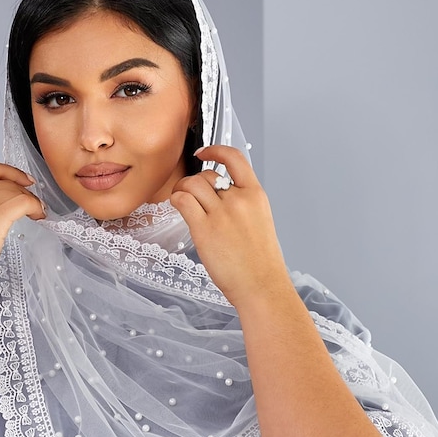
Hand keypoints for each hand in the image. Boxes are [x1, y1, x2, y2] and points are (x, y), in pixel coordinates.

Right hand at [0, 161, 44, 303]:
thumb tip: (3, 196)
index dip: (12, 173)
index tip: (25, 180)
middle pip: (6, 182)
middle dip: (23, 192)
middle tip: (32, 204)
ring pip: (17, 192)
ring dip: (31, 201)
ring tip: (36, 213)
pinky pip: (24, 203)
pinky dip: (35, 206)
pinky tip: (38, 215)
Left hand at [170, 145, 289, 308]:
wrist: (262, 286)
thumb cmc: (260, 263)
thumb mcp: (260, 222)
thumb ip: (242, 205)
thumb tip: (219, 196)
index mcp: (255, 196)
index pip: (235, 158)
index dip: (215, 150)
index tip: (204, 153)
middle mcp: (239, 200)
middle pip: (207, 175)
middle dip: (195, 182)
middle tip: (190, 195)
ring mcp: (221, 214)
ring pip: (192, 184)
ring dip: (182, 190)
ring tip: (182, 202)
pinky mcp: (204, 229)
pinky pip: (182, 200)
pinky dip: (176, 200)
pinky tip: (179, 208)